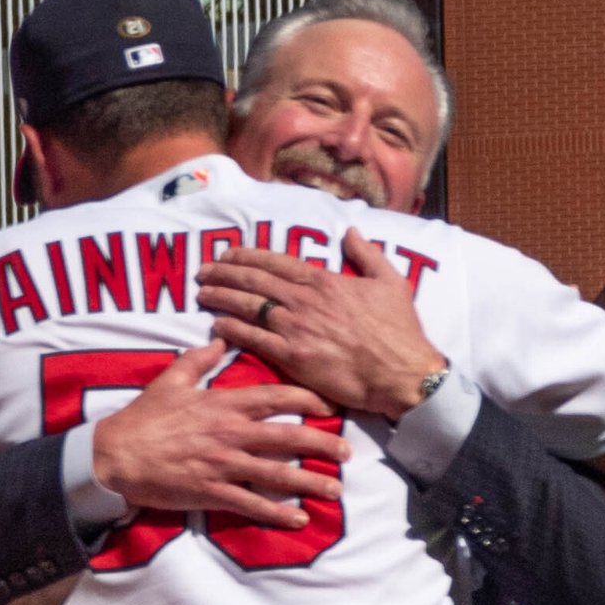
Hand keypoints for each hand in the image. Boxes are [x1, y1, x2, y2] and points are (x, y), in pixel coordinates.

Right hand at [88, 342, 341, 527]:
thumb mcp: (170, 380)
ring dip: (310, 482)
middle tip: (348, 452)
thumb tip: (219, 339)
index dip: (307, 399)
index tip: (330, 404)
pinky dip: (277, 512)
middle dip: (322, 444)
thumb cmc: (143, 417)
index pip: (276, 397)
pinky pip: (251, 504)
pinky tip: (299, 518)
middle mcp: (231, 433)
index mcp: (224, 404)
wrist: (114, 456)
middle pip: (287, 436)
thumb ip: (198, 360)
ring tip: (336, 489)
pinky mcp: (212, 492)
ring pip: (277, 473)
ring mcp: (224, 464)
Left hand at [203, 229, 452, 420]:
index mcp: (323, 281)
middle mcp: (303, 300)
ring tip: (203, 293)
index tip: (227, 254)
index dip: (247, 256)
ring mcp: (294, 328)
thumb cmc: (399, 331)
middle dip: (224, 272)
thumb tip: (351, 231)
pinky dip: (231, 329)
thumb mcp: (391, 282)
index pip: (275, 262)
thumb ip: (367, 254)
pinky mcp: (291, 356)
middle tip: (203, 271)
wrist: (401, 373)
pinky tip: (216, 325)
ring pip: (247, 305)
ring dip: (221, 296)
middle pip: (253, 280)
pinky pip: (252, 338)